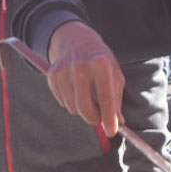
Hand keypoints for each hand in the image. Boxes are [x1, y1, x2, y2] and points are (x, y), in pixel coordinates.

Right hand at [44, 21, 124, 136]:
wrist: (77, 40)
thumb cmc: (101, 61)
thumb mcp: (114, 75)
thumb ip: (116, 100)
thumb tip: (118, 123)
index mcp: (101, 65)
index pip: (105, 98)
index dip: (109, 118)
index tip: (112, 131)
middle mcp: (80, 67)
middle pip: (84, 108)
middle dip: (93, 119)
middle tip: (99, 118)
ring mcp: (64, 71)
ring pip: (73, 108)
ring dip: (82, 108)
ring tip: (87, 94)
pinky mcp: (52, 75)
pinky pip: (63, 102)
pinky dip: (71, 101)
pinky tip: (75, 88)